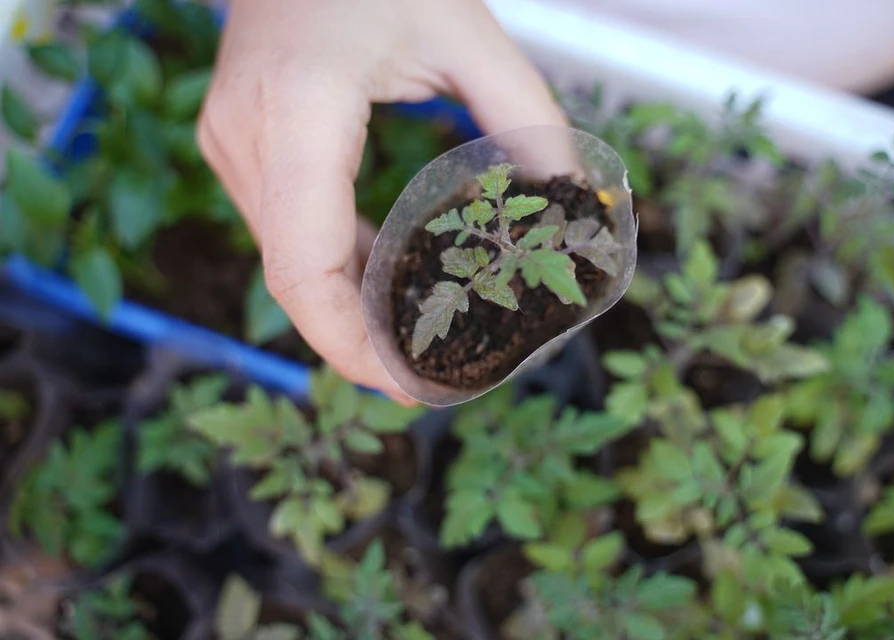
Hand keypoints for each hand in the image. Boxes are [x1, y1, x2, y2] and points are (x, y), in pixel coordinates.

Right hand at [197, 0, 567, 403]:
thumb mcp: (466, 31)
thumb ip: (526, 118)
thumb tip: (574, 205)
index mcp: (297, 111)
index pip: (304, 268)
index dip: (350, 346)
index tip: (408, 387)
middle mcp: (246, 137)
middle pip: (293, 281)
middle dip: (356, 345)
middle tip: (430, 382)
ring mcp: (232, 143)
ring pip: (285, 264)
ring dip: (346, 313)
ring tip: (415, 348)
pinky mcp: (239, 145)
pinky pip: (285, 232)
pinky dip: (334, 270)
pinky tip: (383, 289)